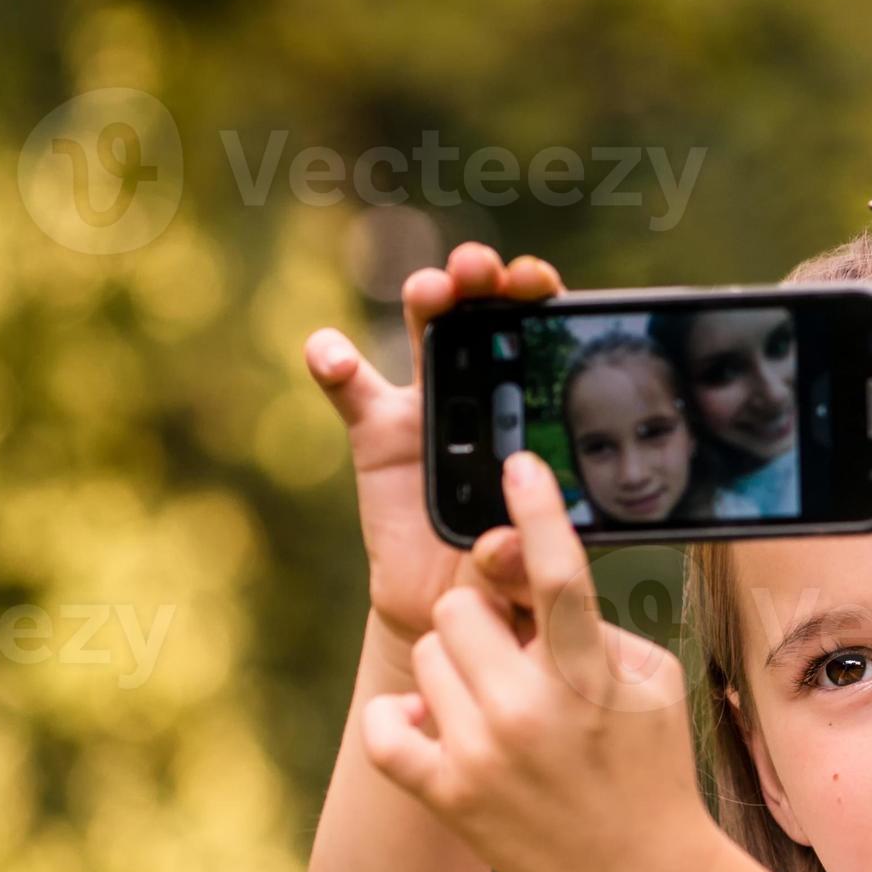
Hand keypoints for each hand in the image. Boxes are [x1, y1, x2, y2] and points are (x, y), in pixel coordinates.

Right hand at [303, 242, 562, 659]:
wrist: (450, 603)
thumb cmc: (509, 569)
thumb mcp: (531, 560)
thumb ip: (524, 551)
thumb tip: (504, 545)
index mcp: (535, 404)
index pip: (540, 334)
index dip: (537, 298)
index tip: (535, 282)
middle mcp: (483, 391)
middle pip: (482, 316)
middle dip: (482, 281)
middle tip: (482, 268)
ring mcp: (426, 406)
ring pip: (426, 334)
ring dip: (427, 300)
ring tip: (431, 290)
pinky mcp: (377, 432)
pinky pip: (351, 389)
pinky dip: (335, 363)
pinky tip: (331, 353)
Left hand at [358, 451, 718, 871]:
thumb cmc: (651, 770)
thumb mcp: (652, 682)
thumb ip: (596, 626)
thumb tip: (530, 586)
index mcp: (588, 677)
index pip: (557, 575)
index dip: (538, 511)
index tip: (520, 466)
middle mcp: (528, 711)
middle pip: (461, 607)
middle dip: (484, 619)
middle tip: (515, 652)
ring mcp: (480, 755)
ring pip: (425, 656)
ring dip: (455, 666)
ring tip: (494, 702)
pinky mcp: (447, 794)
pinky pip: (384, 724)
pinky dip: (401, 715)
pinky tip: (434, 722)